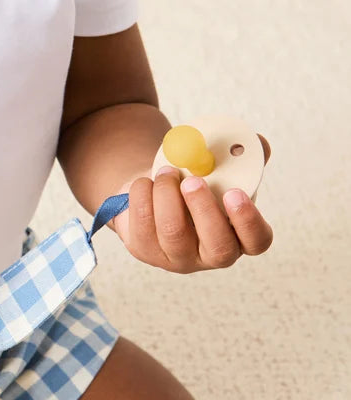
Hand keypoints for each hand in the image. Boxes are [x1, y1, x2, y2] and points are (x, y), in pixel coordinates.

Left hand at [109, 134, 272, 273]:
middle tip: (193, 181)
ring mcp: (177, 256)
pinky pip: (143, 225)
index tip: (234, 193)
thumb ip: (240, 157)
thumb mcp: (218, 168)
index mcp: (239, 234)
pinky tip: (146, 182)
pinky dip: (143, 195)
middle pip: (218, 247)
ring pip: (173, 233)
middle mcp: (211, 254)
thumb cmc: (194, 181)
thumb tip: (256, 143)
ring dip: (168, 193)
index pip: (256, 240)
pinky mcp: (146, 250)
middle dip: (204, 209)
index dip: (248, 220)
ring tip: (167, 171)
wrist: (155, 190)